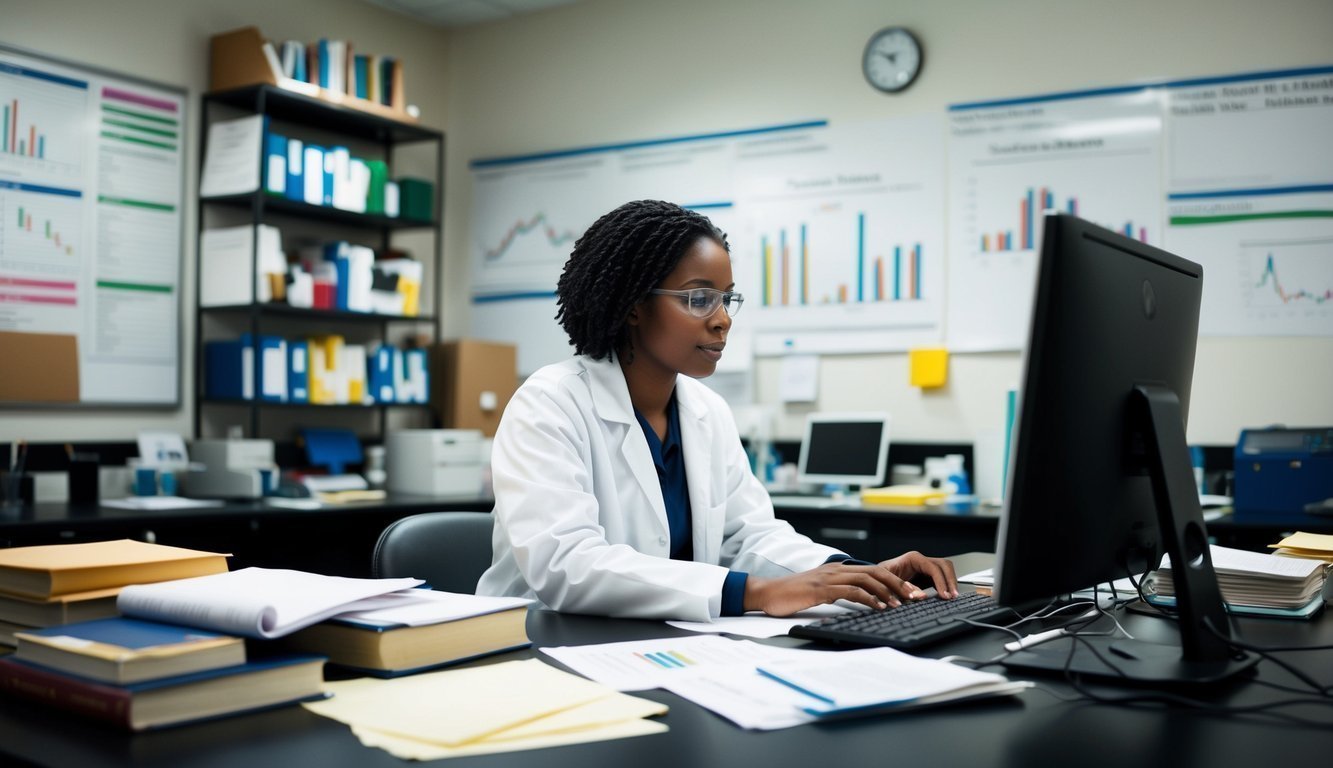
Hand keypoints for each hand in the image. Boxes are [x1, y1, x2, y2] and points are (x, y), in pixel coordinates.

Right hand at [743, 560, 935, 616]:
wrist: (767, 593)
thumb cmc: (791, 595)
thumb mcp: (819, 592)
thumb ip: (838, 593)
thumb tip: (861, 602)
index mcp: (837, 570)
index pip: (872, 571)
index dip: (893, 581)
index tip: (909, 593)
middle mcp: (836, 570)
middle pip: (875, 572)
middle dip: (898, 584)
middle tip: (915, 597)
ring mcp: (828, 578)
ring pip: (867, 579)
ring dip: (887, 591)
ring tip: (901, 604)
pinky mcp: (821, 589)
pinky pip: (850, 591)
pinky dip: (868, 598)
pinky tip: (878, 607)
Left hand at [877, 551, 958, 599]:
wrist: (874, 580)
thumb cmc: (879, 579)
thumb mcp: (889, 584)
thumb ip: (906, 589)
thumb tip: (922, 595)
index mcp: (912, 559)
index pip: (933, 567)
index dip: (941, 581)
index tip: (944, 594)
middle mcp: (920, 561)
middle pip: (944, 565)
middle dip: (950, 580)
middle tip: (953, 596)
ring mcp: (924, 567)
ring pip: (945, 570)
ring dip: (950, 582)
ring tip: (952, 597)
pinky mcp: (926, 576)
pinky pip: (941, 578)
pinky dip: (946, 585)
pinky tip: (946, 596)